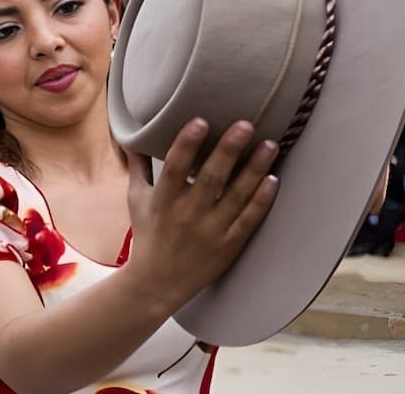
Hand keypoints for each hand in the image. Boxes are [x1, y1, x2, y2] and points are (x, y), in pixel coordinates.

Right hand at [125, 119, 278, 303]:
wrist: (157, 284)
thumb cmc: (148, 236)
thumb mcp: (137, 200)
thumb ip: (139, 168)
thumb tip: (131, 138)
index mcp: (163, 201)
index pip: (174, 169)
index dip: (186, 145)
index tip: (200, 121)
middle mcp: (187, 215)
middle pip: (211, 179)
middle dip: (228, 150)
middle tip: (246, 124)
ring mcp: (210, 231)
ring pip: (237, 197)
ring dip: (254, 169)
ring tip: (270, 145)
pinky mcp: (229, 246)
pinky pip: (249, 220)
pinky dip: (262, 201)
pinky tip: (273, 180)